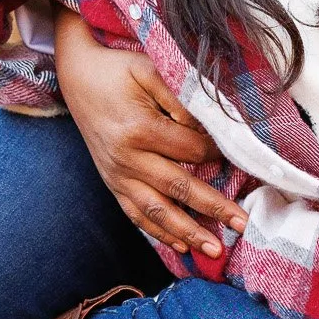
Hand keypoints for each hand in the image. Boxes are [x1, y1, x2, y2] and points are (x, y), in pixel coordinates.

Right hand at [52, 8, 242, 255]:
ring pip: (157, 211)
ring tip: (214, 250)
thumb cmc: (117, 69)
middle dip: (213, 208)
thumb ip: (180, 96)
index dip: (217, 152)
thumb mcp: (150, 69)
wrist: (76, 76)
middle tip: (242, 224)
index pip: (190, 150)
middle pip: (178, 188)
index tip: (240, 155)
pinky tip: (181, 247)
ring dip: (187, 232)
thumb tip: (209, 124)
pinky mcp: (112, 183)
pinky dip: (159, 232)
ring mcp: (117, 175)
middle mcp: (127, 159)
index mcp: (139, 130)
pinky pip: (136, 214)